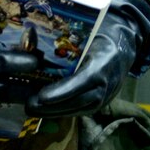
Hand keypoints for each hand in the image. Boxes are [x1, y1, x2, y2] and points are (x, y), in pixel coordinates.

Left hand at [26, 0, 149, 117]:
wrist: (120, 53)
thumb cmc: (97, 40)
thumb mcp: (85, 38)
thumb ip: (66, 45)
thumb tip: (33, 43)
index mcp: (103, 61)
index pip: (83, 80)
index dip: (62, 91)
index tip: (42, 97)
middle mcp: (107, 83)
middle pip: (78, 100)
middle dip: (52, 106)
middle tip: (29, 105)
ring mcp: (105, 97)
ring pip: (78, 109)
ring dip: (53, 112)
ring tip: (32, 109)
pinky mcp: (100, 105)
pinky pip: (79, 111)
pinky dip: (61, 112)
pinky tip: (44, 110)